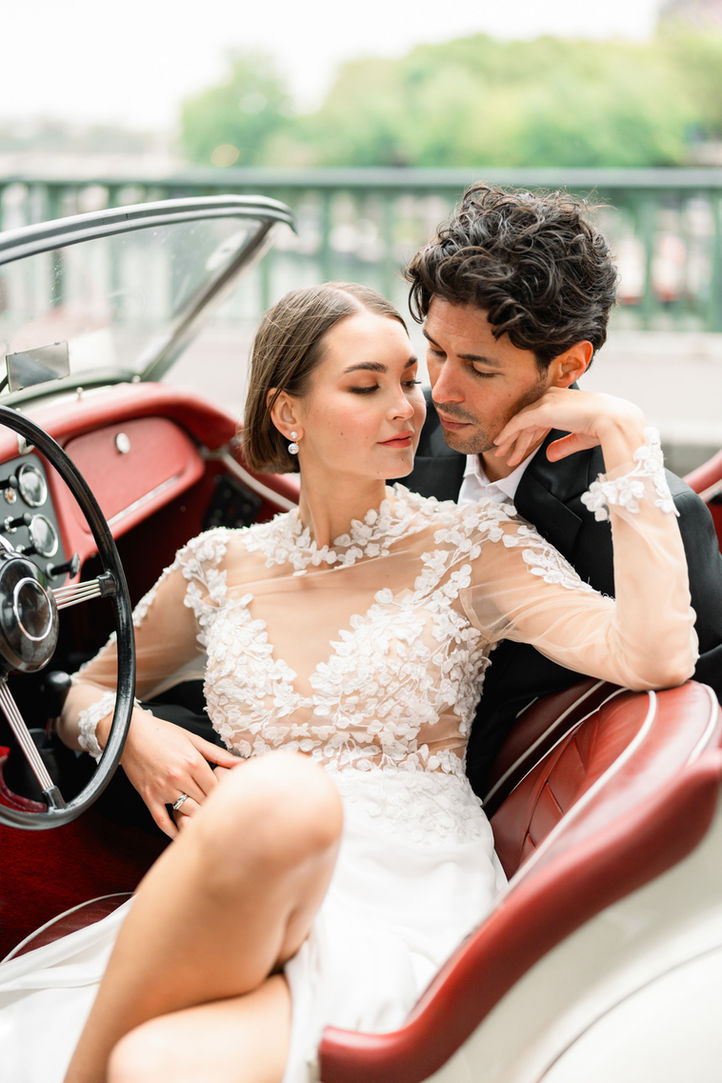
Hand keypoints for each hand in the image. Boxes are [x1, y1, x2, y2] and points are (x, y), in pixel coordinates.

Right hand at [118, 709, 239, 836]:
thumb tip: (241, 763)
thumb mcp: (193, 739)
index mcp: (193, 762)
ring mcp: (163, 789)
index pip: (216, 788)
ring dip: (197, 818)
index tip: (229, 799)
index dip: (224, 795)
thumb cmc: (162, 733)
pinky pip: (162, 821)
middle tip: (221, 813)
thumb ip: (218, 754)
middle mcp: (179, 777)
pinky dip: (172, 832)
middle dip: (212, 807)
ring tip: (206, 823)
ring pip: (187, 813)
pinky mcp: (149, 797)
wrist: (129, 733)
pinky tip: (182, 836)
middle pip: (204, 802)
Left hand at [493, 388, 646, 469]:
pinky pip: (519, 422)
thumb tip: (549, 455)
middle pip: (526, 419)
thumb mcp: (579, 438)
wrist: (613, 420)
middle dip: (515, 438)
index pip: (538, 417)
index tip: (518, 448)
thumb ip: (563, 445)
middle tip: (502, 452)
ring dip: (510, 440)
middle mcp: (552, 398)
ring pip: (520, 422)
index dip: (527, 434)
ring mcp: (546, 402)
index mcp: (562, 401)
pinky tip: (500, 443)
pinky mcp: (542, 410)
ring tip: (500, 455)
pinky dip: (508, 433)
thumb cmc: (604, 428)